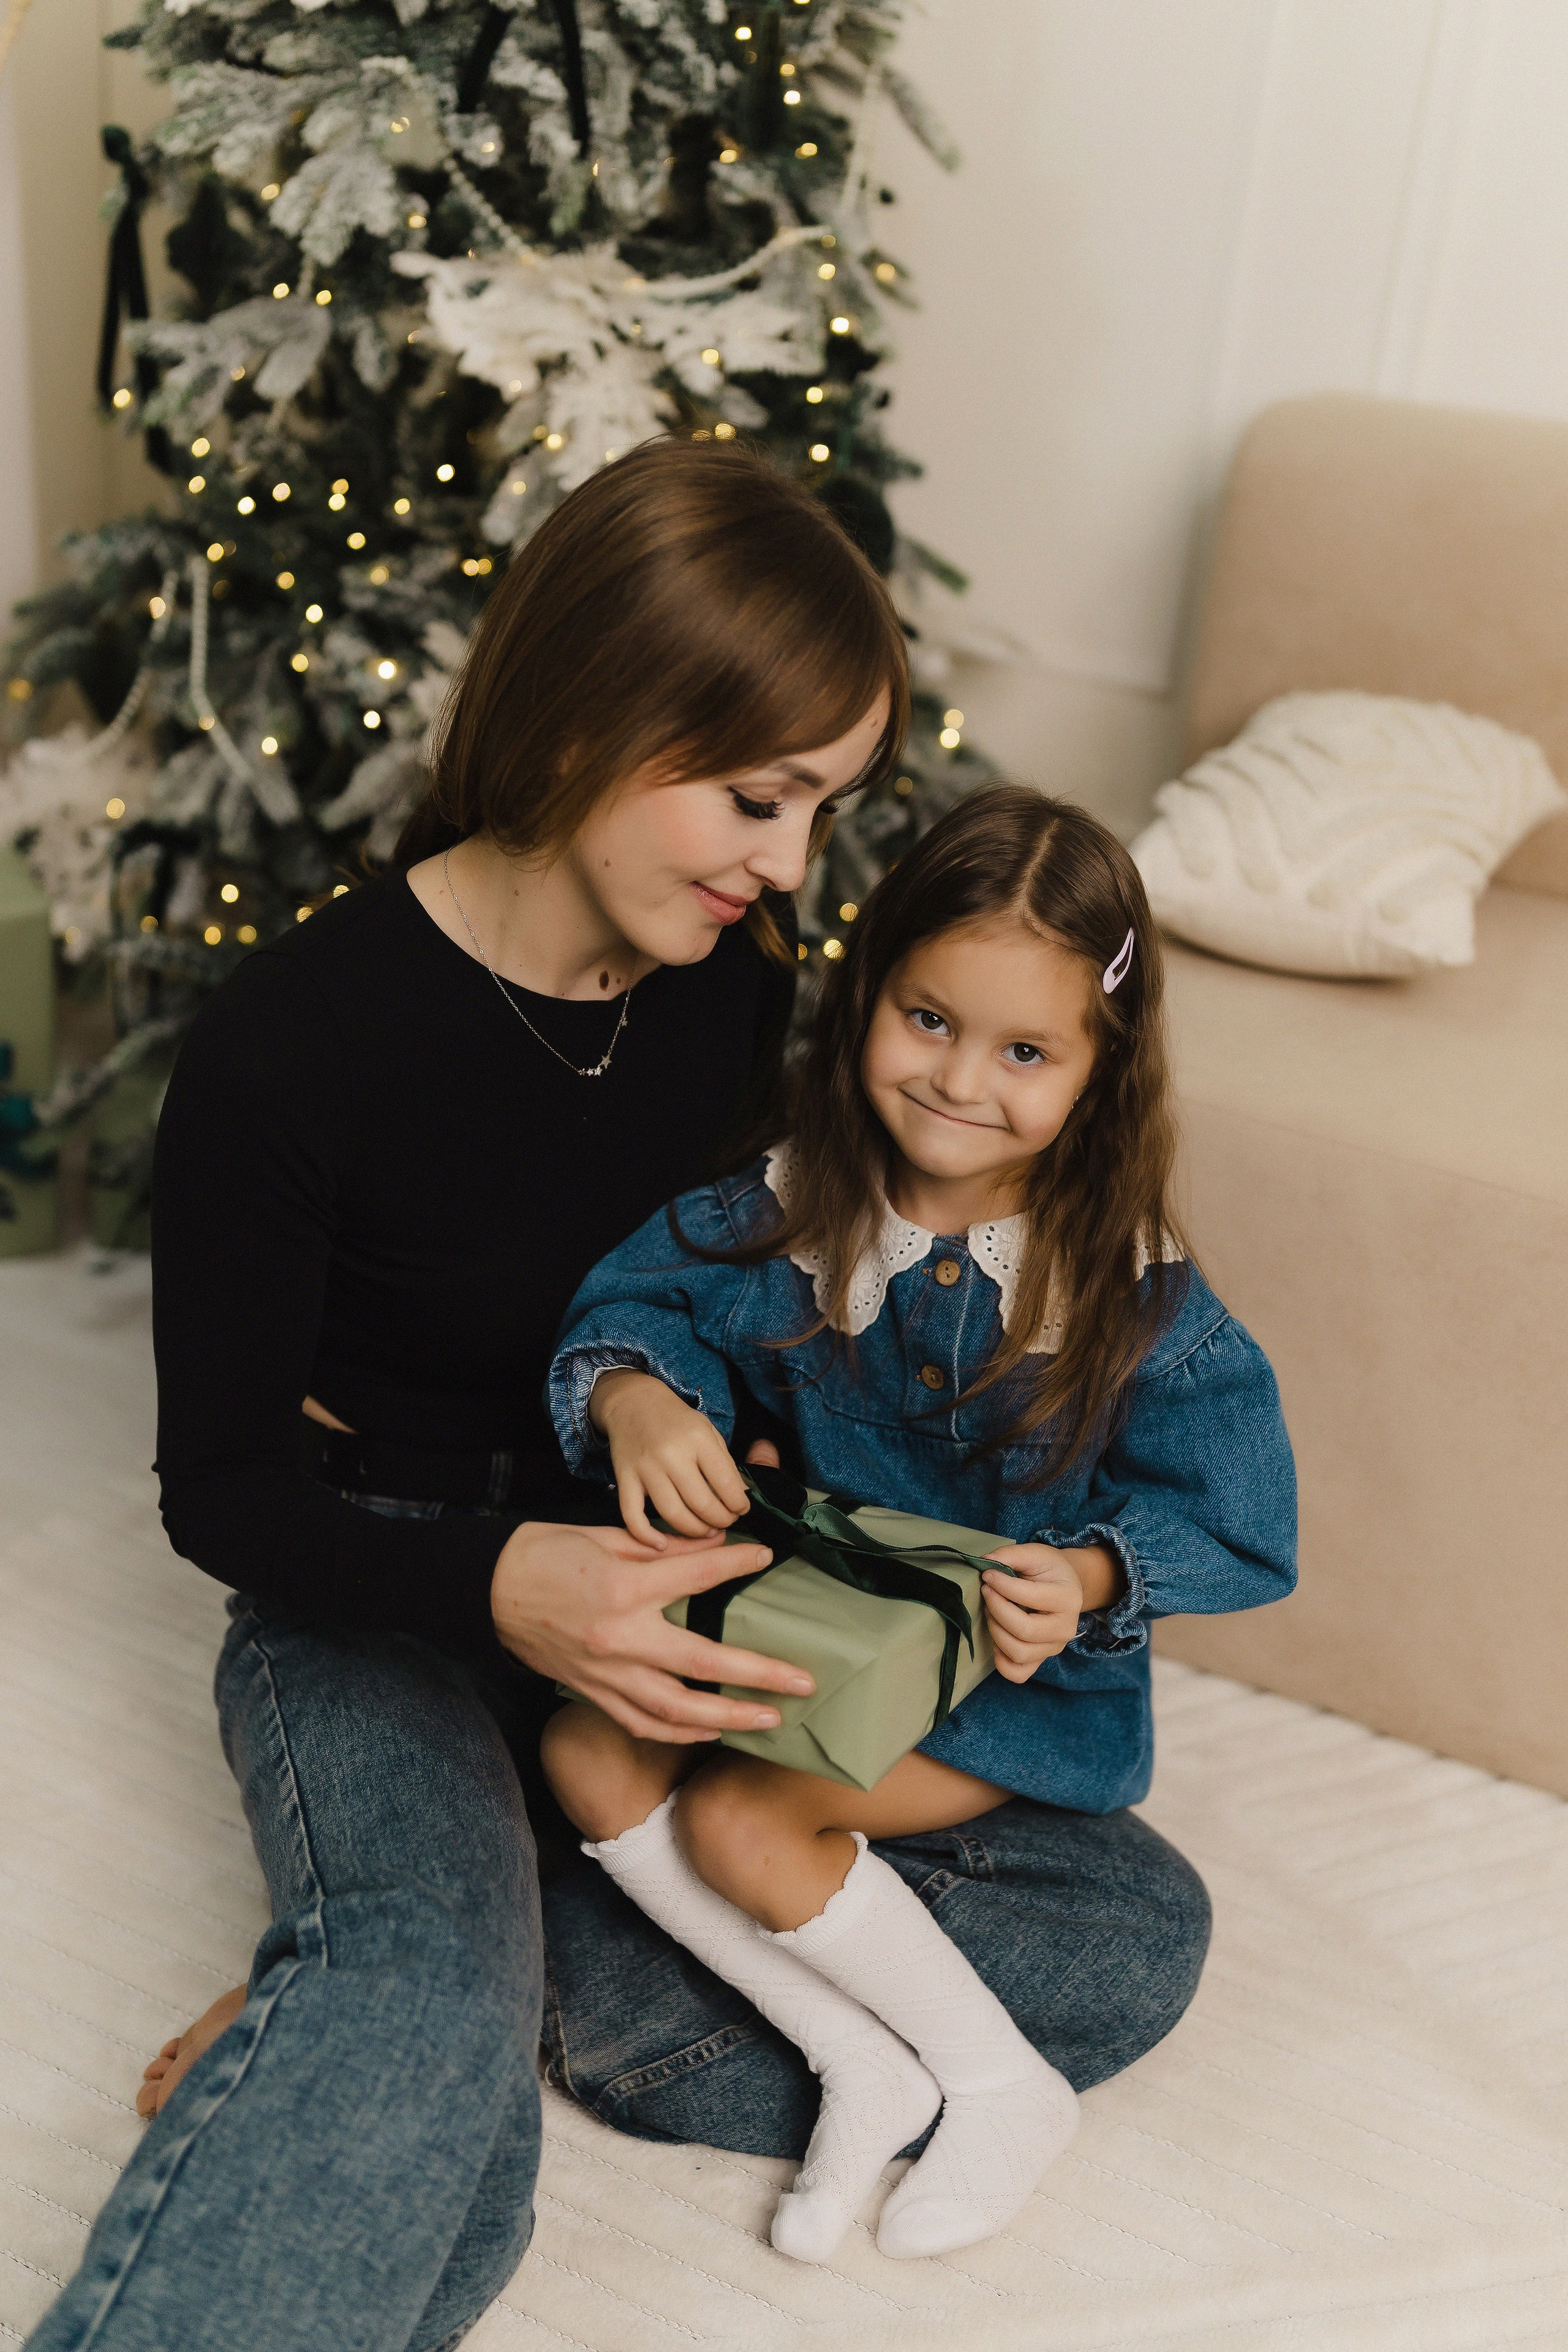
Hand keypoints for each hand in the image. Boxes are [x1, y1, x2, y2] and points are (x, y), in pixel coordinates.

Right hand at [489, 1518, 814, 1743]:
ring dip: (728, 1718)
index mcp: (624, 1588)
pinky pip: (642, 1723)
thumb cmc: (548, 1553)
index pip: (696, 1577)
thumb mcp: (606, 1536)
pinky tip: (710, 1732)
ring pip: (676, 1709)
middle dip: (758, 1674)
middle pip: (702, 1661)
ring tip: (769, 1720)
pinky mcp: (592, 1692)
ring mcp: (605, 1673)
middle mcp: (619, 1637)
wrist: (489, 1589)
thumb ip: (664, 1548)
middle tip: (804, 1682)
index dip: (736, 1565)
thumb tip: (718, 1545)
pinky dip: (680, 1733)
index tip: (767, 1558)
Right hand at [590, 1369, 749, 1544]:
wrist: (633, 1402)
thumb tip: (740, 1498)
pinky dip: (645, 1535)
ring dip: (694, 1531)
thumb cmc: (676, 1420)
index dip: (738, 1504)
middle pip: (702, 1504)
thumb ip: (724, 1464)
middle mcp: (671, 1455)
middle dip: (721, 1520)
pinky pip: (632, 1515)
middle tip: (725, 1522)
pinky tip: (661, 1544)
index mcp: (697, 1439)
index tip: (741, 1509)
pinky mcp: (624, 1479)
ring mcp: (645, 1469)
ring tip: (705, 1530)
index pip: (726, 1483)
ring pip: (673, 1514)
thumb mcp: (707, 1431)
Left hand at [978, 1541, 1120, 1684]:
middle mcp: (1066, 1628)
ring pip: (1019, 1654)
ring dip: (996, 1632)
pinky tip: (997, 1639)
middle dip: (997, 1610)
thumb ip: (1011, 1554)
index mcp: (1068, 1598)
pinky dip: (1001, 1661)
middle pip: (1025, 1630)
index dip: (1002, 1585)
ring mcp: (1054, 1647)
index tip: (987, 1574)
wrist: (1064, 1587)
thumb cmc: (1048, 1570)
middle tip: (987, 1593)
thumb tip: (984, 1562)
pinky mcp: (1041, 1660)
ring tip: (991, 1612)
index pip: (1031, 1597)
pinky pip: (1018, 1673)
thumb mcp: (1035, 1554)